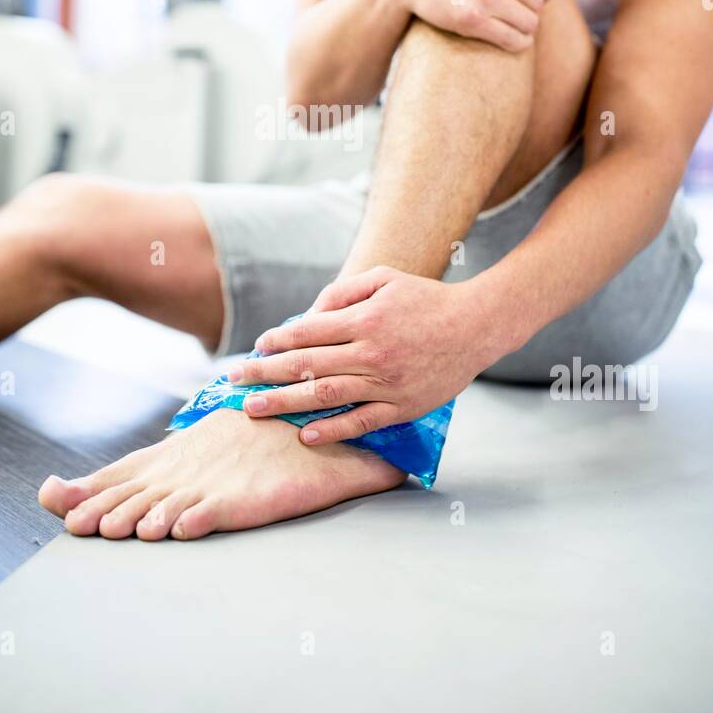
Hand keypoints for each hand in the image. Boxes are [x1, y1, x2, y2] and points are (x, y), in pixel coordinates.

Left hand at [230, 266, 501, 444]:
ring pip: (326, 396)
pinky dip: (333, 429)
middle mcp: (372, 352)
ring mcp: (387, 382)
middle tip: (235, 381)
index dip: (278, 341)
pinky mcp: (402, 406)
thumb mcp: (384, 279)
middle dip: (266, 373)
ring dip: (286, 403)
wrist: (476, 326)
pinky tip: (305, 433)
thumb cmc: (426, 298)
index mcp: (365, 319)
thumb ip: (342, 293)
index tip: (256, 348)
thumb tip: (308, 315)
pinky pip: (362, 421)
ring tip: (254, 408)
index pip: (308, 332)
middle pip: (307, 366)